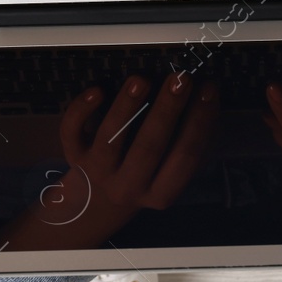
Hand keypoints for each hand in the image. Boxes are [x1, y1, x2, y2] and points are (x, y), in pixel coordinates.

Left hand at [52, 71, 218, 224]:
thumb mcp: (168, 173)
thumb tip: (204, 95)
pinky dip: (81, 111)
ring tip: (141, 79)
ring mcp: (98, 173)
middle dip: (167, 110)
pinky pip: (72, 134)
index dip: (200, 123)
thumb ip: (185, 142)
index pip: (185, 158)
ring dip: (126, 107)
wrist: (96, 203)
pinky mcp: (73, 157)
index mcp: (161, 193)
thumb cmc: (144, 177)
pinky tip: (97, 90)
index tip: (209, 90)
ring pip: (110, 139)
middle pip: (149, 148)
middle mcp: (128, 186)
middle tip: (182, 78)